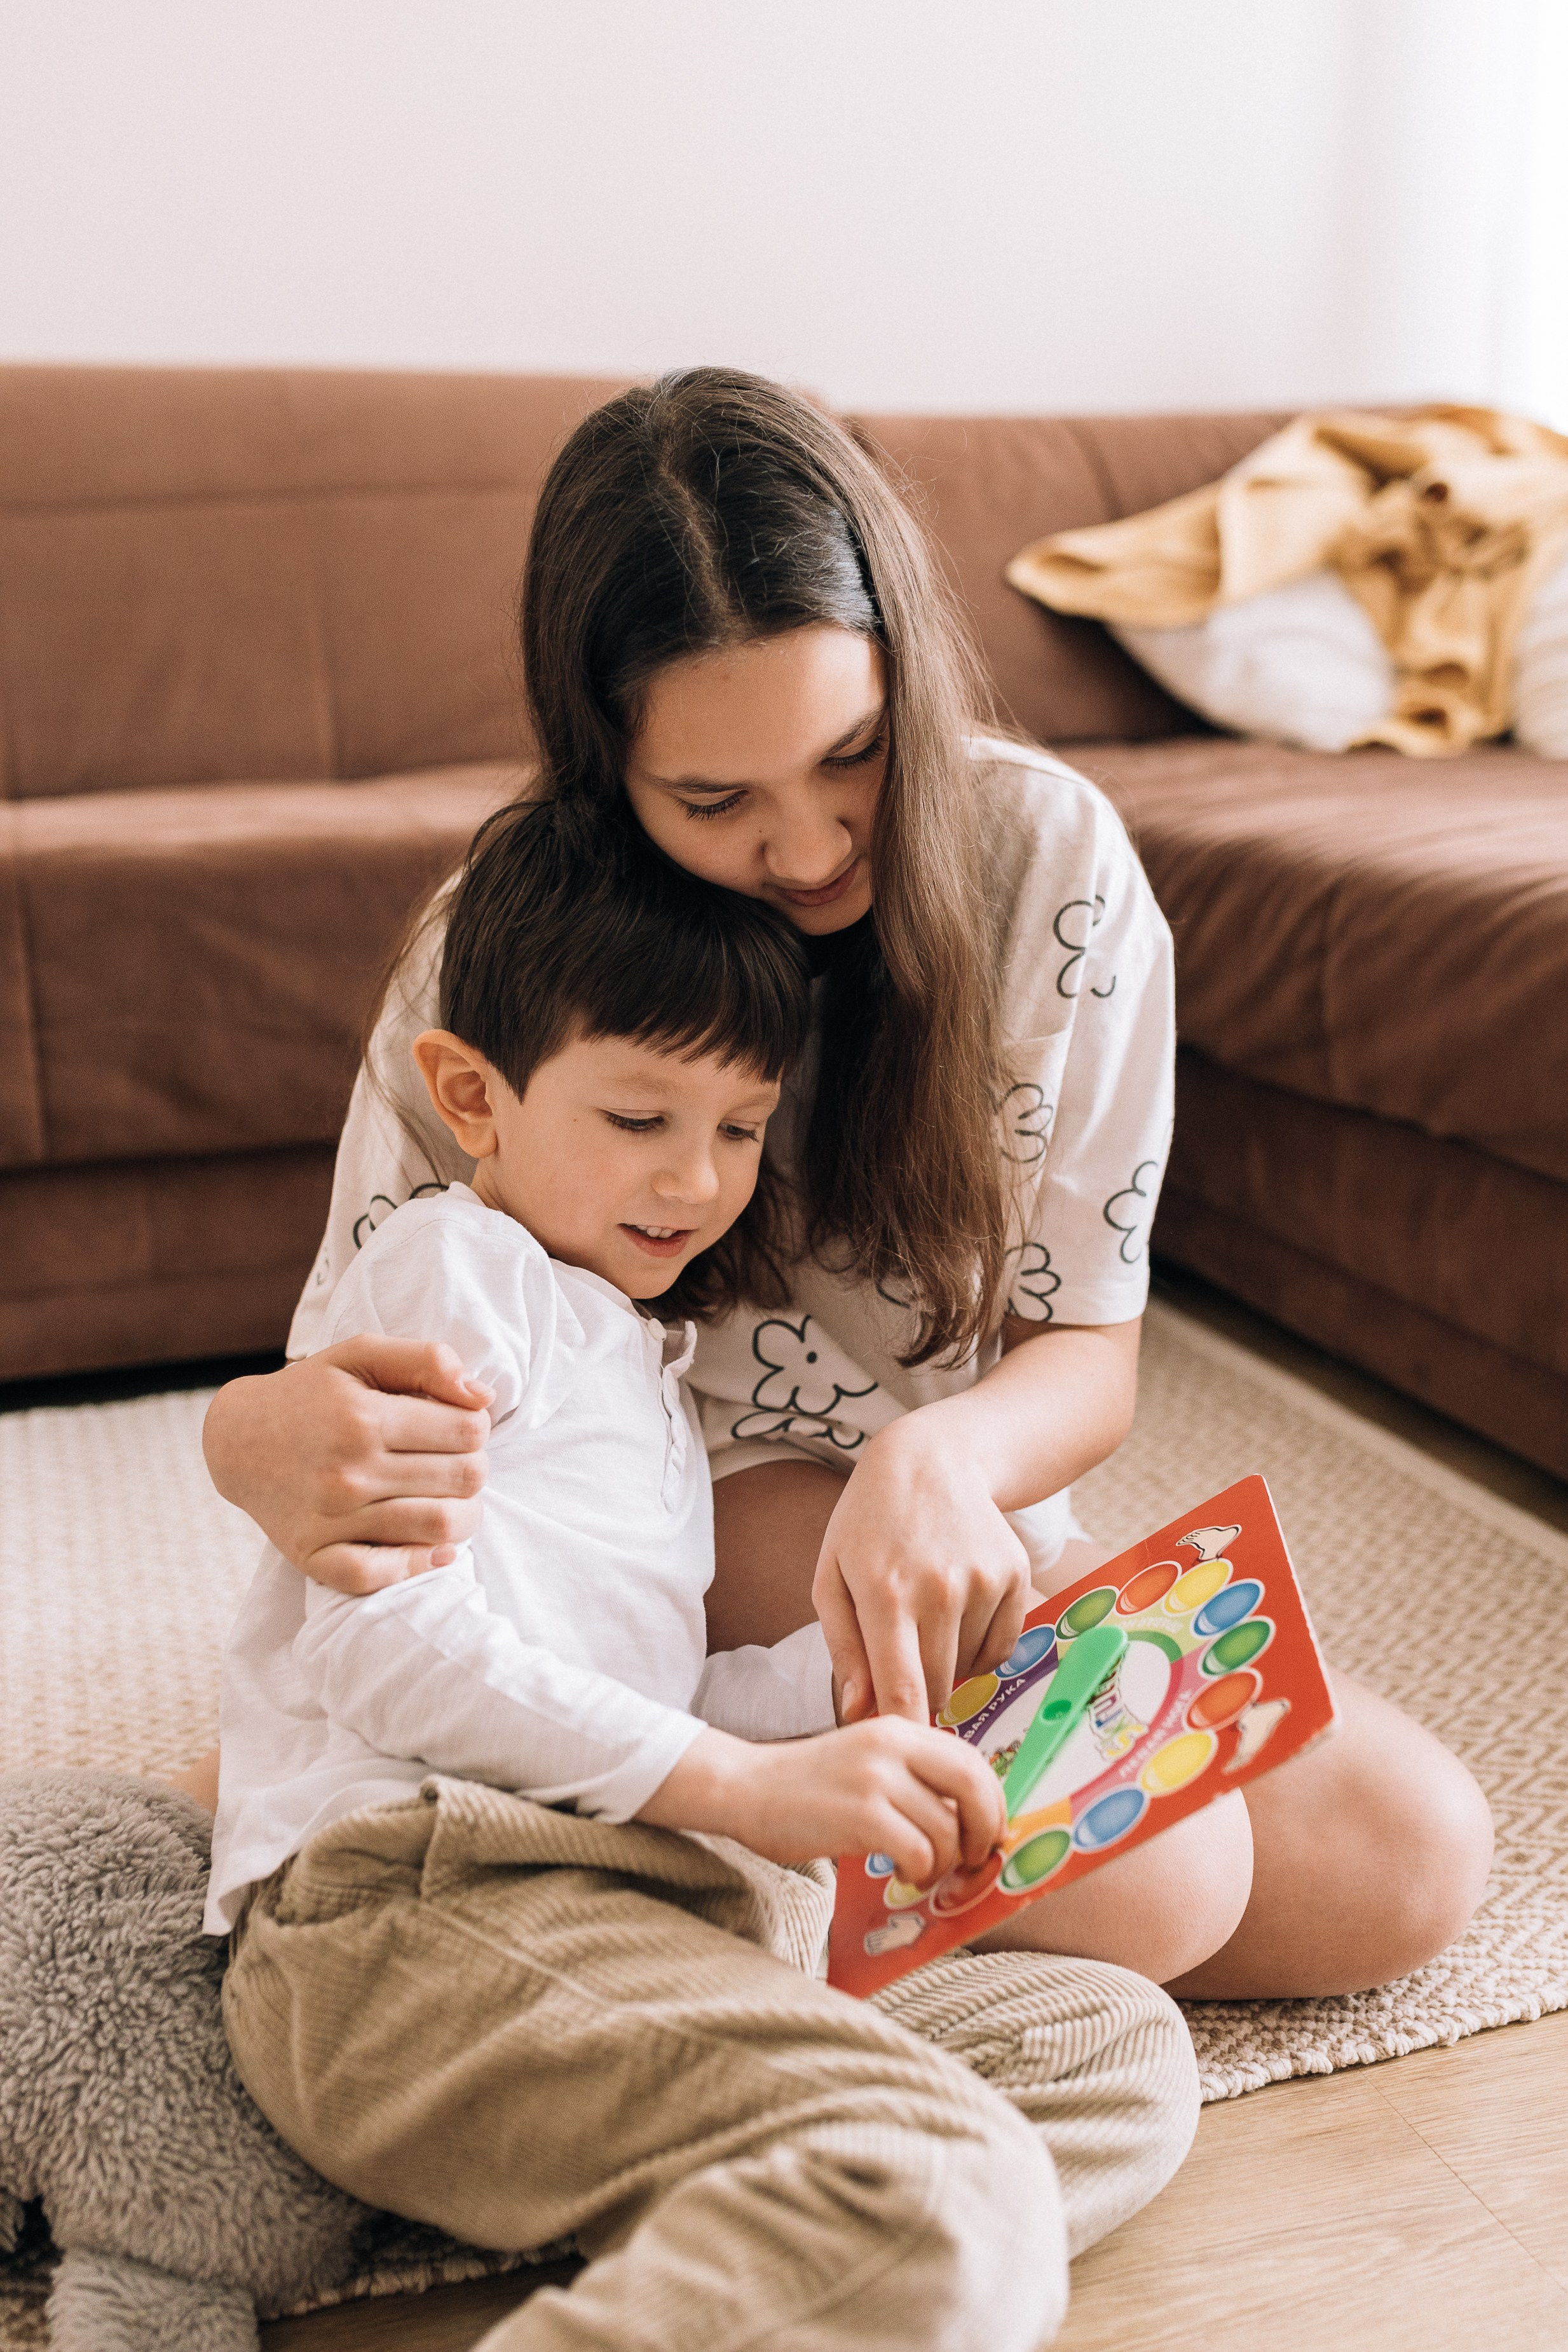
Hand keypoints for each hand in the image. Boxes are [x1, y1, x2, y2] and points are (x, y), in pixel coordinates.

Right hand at [202, 1338, 492, 1592]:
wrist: (236, 1439)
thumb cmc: (311, 1392)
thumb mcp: (360, 1354)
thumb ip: (427, 1361)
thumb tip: (483, 1397)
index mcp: (363, 1418)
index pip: (468, 1431)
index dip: (475, 1426)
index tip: (457, 1426)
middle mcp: (348, 1472)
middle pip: (464, 1479)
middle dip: (472, 1467)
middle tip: (451, 1462)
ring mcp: (331, 1519)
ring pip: (440, 1528)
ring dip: (463, 1515)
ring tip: (446, 1498)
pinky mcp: (314, 1555)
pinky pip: (381, 1575)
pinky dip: (418, 1564)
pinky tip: (431, 1547)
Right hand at [641, 1720, 1004, 1887]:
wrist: (748, 1787)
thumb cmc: (812, 1788)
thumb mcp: (870, 1763)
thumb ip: (916, 1778)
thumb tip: (973, 1820)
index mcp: (901, 1729)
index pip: (973, 1761)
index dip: (993, 1803)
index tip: (988, 1834)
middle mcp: (894, 1744)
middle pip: (975, 1788)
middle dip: (983, 1833)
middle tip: (971, 1861)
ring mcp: (878, 1777)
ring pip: (947, 1830)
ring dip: (944, 1864)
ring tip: (921, 1871)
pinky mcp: (862, 1813)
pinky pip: (919, 1851)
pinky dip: (920, 1872)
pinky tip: (902, 1872)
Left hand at [812, 1417, 1030, 1724]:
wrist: (932, 1460)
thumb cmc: (868, 1524)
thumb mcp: (832, 1578)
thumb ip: (844, 1650)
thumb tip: (859, 1713)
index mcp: (886, 1593)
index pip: (903, 1691)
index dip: (903, 1730)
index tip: (897, 1748)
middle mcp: (941, 1589)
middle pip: (940, 1688)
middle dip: (918, 1694)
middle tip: (900, 1670)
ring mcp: (984, 1581)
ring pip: (969, 1669)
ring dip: (947, 1665)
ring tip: (925, 1621)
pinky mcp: (1016, 1576)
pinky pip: (1001, 1647)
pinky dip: (979, 1647)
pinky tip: (956, 1613)